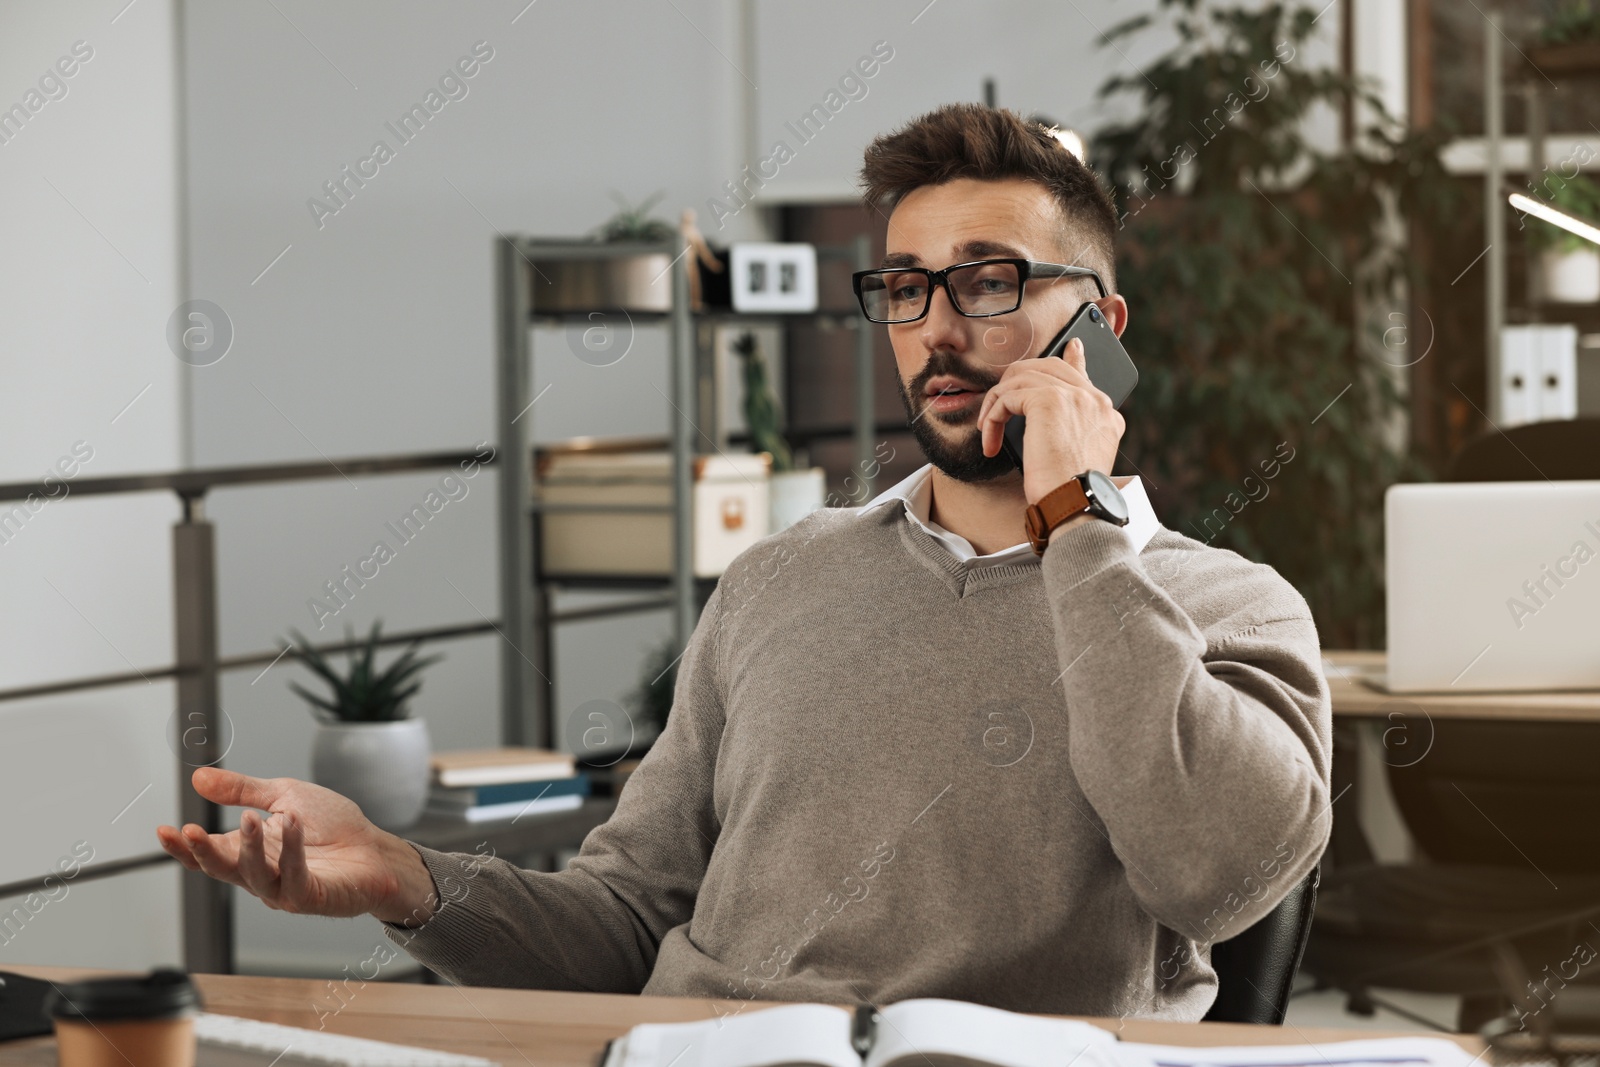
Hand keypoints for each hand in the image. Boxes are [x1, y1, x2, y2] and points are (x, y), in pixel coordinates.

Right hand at [156, 768, 438, 925]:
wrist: (375, 849)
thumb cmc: (334, 826)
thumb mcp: (284, 795)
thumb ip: (242, 790)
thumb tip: (198, 778)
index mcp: (251, 851)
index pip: (209, 853)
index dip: (185, 846)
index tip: (164, 830)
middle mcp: (262, 873)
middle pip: (221, 870)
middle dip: (203, 852)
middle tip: (191, 830)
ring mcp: (284, 889)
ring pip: (254, 876)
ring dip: (249, 847)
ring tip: (250, 817)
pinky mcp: (311, 897)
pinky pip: (294, 878)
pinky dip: (291, 850)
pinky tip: (293, 824)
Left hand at [976, 337, 1124, 504]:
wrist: (1074, 501)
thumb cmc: (1070, 490)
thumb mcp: (1079, 455)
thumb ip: (1074, 428)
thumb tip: (1046, 417)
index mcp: (1105, 412)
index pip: (1084, 374)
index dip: (1074, 359)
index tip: (1072, 347)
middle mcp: (1094, 399)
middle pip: (1050, 366)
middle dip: (1018, 378)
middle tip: (999, 398)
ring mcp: (1073, 396)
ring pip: (1023, 378)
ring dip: (997, 402)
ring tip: (987, 426)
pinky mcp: (1048, 400)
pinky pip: (1008, 396)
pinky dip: (992, 415)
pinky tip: (989, 436)